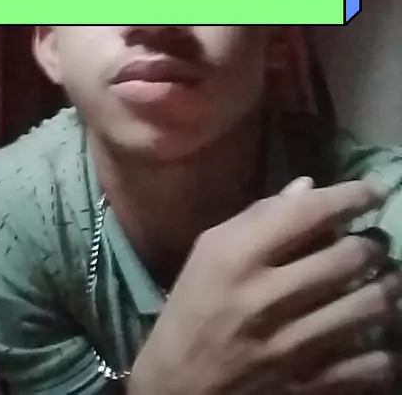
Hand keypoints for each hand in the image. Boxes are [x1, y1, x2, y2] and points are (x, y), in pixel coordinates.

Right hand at [130, 180, 399, 394]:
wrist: (180, 389)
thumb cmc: (194, 307)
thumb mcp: (209, 250)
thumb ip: (259, 216)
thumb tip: (309, 187)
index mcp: (240, 257)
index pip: (312, 213)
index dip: (352, 196)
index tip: (370, 192)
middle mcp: (270, 298)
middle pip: (351, 257)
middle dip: (375, 242)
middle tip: (376, 241)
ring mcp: (295, 348)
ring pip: (372, 306)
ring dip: (387, 287)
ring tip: (384, 279)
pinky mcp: (311, 387)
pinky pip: (374, 363)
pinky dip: (384, 345)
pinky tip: (374, 333)